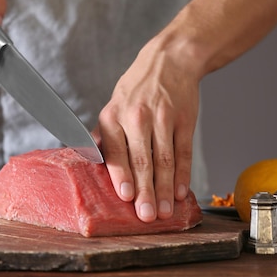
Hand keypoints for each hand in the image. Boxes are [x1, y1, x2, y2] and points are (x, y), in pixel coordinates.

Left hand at [97, 36, 199, 222]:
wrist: (169, 61)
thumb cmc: (136, 90)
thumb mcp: (113, 106)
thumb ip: (105, 136)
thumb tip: (92, 164)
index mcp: (113, 117)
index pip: (116, 152)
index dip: (122, 175)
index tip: (126, 196)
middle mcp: (137, 117)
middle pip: (142, 161)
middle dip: (145, 191)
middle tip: (146, 215)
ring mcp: (163, 119)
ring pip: (165, 160)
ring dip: (164, 189)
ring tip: (165, 212)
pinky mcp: (184, 120)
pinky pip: (183, 152)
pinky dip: (183, 175)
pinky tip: (181, 192)